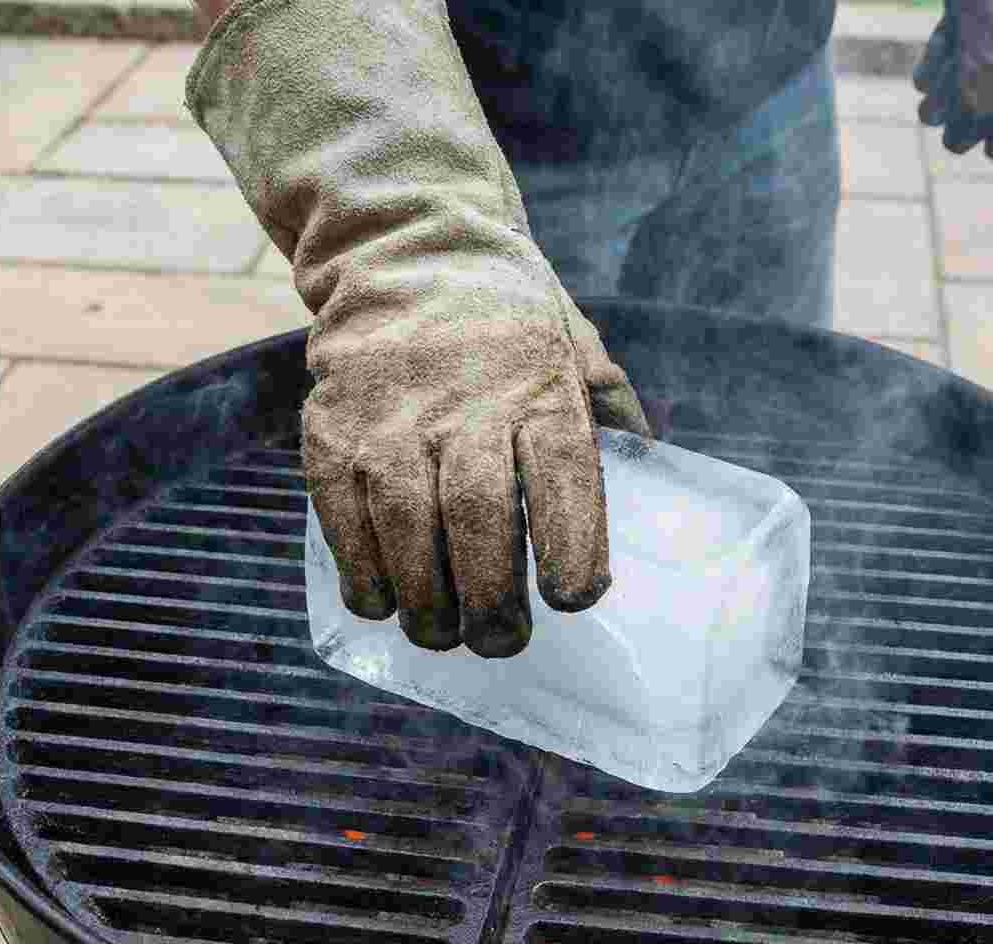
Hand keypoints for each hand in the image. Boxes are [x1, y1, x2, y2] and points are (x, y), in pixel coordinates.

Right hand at [304, 276, 648, 657]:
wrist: (406, 252)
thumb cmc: (508, 322)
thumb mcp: (577, 349)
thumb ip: (612, 414)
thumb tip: (661, 483)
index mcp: (542, 388)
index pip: (561, 477)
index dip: (569, 548)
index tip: (572, 599)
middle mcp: (464, 403)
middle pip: (477, 517)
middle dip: (490, 601)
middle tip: (501, 643)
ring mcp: (390, 417)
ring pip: (406, 529)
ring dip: (426, 602)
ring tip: (444, 636)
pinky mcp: (331, 430)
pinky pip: (343, 520)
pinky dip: (365, 574)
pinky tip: (385, 600)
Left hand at [914, 0, 992, 159]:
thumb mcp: (991, 17)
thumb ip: (989, 66)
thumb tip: (985, 117)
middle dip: (979, 114)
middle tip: (953, 144)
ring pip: (979, 56)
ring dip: (952, 91)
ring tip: (926, 115)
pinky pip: (957, 31)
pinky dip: (940, 59)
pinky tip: (922, 82)